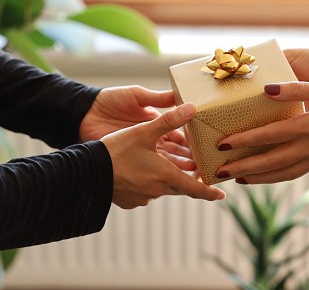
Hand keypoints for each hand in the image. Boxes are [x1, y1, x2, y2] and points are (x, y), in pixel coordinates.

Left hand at [80, 85, 194, 170]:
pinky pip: (147, 174)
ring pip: (163, 166)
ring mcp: (138, 153)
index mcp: (152, 123)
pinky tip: (169, 184)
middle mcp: (148, 140)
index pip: (177, 135)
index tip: (204, 147)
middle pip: (174, 153)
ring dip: (178, 172)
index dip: (190, 142)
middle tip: (204, 167)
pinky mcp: (127, 163)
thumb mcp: (136, 96)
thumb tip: (182, 96)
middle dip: (189, 160)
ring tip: (193, 177)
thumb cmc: (109, 101)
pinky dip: (159, 178)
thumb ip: (158, 98)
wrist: (83, 114)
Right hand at [102, 103, 225, 208]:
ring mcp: (143, 198)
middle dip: (186, 179)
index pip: (195, 189)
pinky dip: (147, 183)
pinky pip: (145, 193)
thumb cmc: (116, 150)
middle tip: (193, 169)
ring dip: (165, 179)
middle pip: (179, 186)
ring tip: (163, 166)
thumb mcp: (144, 131)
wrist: (87, 171)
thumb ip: (169, 120)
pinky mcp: (130, 201)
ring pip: (162, 188)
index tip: (221, 195)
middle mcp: (157, 190)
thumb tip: (193, 108)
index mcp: (166, 175)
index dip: (209, 192)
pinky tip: (138, 172)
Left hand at [215, 81, 308, 183]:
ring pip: (281, 173)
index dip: (244, 140)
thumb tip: (268, 89)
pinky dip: (275, 178)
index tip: (222, 144)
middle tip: (219, 171)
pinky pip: (294, 173)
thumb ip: (297, 89)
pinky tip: (265, 177)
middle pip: (269, 162)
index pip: (269, 136)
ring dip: (256, 178)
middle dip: (242, 167)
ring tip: (236, 178)